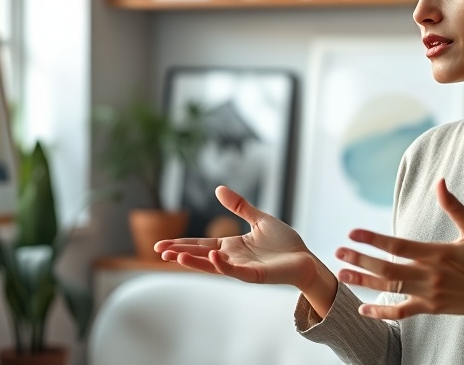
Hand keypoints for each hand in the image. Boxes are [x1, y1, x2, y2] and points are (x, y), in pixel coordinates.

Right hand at [154, 186, 329, 292]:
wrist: (304, 258)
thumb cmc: (284, 242)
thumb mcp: (259, 219)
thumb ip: (239, 206)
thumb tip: (218, 188)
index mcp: (231, 246)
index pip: (201, 244)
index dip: (182, 243)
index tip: (161, 245)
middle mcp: (232, 258)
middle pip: (200, 255)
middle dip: (179, 253)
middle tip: (159, 251)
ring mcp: (242, 268)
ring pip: (213, 266)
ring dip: (194, 261)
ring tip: (175, 255)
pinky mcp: (254, 275)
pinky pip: (235, 270)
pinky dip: (222, 264)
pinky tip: (212, 256)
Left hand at [336, 178, 463, 329]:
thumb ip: (454, 207)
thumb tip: (440, 181)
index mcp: (438, 253)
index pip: (398, 245)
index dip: (373, 239)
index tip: (352, 233)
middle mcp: (430, 275)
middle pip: (387, 269)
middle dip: (360, 260)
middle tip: (338, 252)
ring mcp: (429, 294)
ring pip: (389, 289)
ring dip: (364, 281)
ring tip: (342, 273)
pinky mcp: (431, 309)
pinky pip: (401, 313)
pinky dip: (381, 313)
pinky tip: (362, 307)